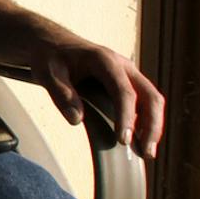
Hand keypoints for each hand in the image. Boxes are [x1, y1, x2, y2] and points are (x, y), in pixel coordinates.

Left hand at [31, 36, 162, 159]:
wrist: (53, 44)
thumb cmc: (50, 58)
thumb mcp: (47, 73)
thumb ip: (61, 94)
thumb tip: (77, 120)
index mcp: (105, 60)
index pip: (124, 91)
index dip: (126, 117)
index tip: (124, 141)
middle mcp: (123, 66)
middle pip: (150, 96)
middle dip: (152, 126)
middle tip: (147, 154)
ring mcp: (128, 75)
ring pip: (152, 101)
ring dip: (153, 127)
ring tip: (147, 154)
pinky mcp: (127, 84)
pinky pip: (143, 104)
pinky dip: (146, 123)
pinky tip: (139, 143)